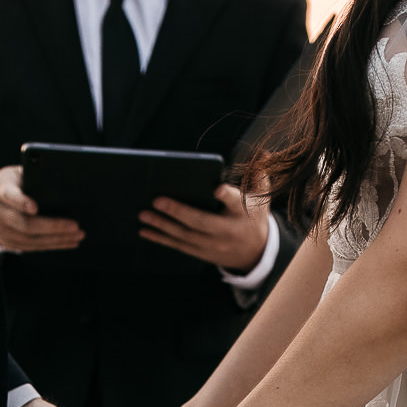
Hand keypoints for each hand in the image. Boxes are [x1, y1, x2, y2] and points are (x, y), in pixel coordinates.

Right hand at [0, 165, 84, 252]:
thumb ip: (35, 177)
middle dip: (52, 226)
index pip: (10, 196)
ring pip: (31, 239)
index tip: (35, 208)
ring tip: (78, 235)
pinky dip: (52, 245)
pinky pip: (32, 247)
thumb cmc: (14, 182)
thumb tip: (63, 182)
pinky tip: (68, 242)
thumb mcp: (20, 173)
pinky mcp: (8, 242)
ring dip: (57, 239)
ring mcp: (2, 230)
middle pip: (25, 224)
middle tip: (75, 226)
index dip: (22, 203)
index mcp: (1, 189)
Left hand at [138, 184, 268, 271]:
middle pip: (201, 222)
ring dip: (162, 226)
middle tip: (156, 200)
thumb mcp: (261, 195)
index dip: (226, 196)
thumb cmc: (253, 215)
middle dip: (178, 212)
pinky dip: (161, 239)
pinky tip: (144, 231)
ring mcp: (213, 245)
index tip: (217, 189)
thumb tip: (263, 152)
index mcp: (243, 212)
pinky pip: (179, 246)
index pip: (236, 202)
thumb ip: (259, 174)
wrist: (256, 252)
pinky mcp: (202, 253)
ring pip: (185, 236)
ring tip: (143, 214)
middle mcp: (227, 231)